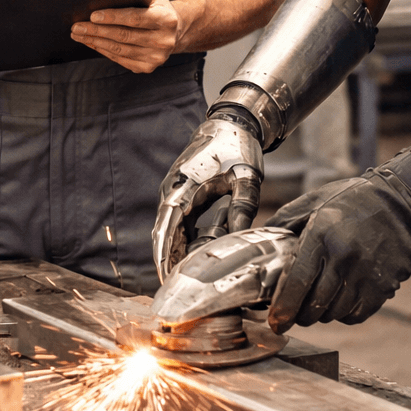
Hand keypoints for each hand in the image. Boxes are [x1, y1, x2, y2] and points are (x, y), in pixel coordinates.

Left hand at [71, 0, 180, 73]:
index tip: (93, 16)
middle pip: (123, 36)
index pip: (135, 18)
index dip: (112, 17)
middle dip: (97, 31)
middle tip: (78, 27)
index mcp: (166, 20)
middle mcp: (163, 41)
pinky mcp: (147, 67)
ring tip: (80, 35)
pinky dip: (103, 51)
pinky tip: (92, 43)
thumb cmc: (158, 11)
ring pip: (119, 49)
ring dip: (95, 42)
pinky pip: (120, 59)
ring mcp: (156, 57)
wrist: (174, 31)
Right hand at [152, 113, 264, 279]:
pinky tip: (194, 254)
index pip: (168, 228)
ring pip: (170, 228)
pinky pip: (179, 220)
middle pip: (163, 233)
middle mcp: (173, 190)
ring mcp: (175, 190)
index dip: (165, 255)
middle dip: (167, 260)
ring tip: (184, 278)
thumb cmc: (238, 146)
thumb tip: (238, 239)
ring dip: (176, 250)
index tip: (167, 278)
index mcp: (184, 186)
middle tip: (174, 289)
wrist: (231, 121)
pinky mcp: (182, 191)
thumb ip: (242, 207)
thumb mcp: (247, 178)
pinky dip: (184, 238)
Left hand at [265, 146, 410, 331]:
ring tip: (317, 303)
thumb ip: (285, 221)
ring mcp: (367, 273)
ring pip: (334, 313)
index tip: (275, 322)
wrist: (404, 200)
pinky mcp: (384, 286)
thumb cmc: (355, 199)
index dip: (282, 309)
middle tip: (293, 313)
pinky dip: (344, 314)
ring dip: (321, 315)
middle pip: (313, 305)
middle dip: (299, 315)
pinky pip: (356, 314)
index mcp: (322, 234)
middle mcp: (344, 256)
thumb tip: (260, 239)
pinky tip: (339, 301)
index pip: (296, 283)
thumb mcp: (315, 200)